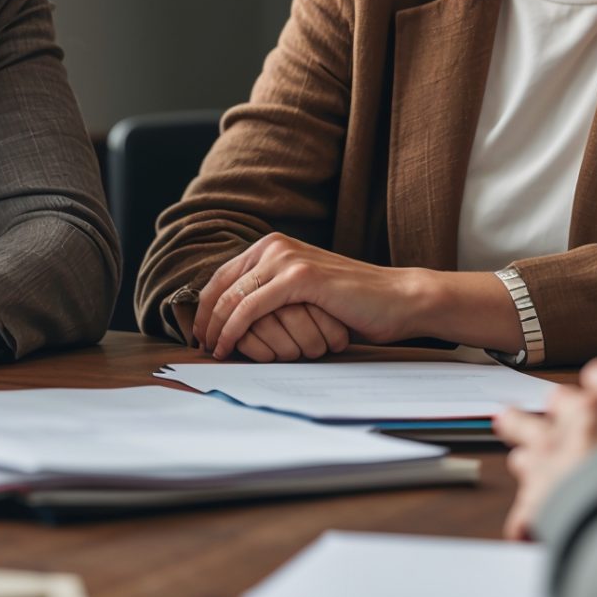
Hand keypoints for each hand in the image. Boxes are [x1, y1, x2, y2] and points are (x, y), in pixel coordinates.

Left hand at [193, 233, 431, 357]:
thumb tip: (233, 317)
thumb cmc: (353, 305)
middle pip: (221, 284)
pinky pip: (250, 307)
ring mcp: (287, 258)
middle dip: (205, 318)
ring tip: (213, 351)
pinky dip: (233, 329)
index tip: (199, 332)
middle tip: (198, 345)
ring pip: (232, 297)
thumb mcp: (304, 294)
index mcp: (274, 246)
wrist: (398, 300)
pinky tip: (228, 346)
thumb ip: (273, 294)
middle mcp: (275, 245)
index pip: (224, 275)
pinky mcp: (299, 277)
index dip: (206, 305)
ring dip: (216, 328)